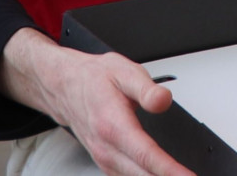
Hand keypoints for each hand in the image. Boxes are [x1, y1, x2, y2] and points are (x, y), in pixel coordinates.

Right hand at [0, 28, 191, 175]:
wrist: (67, 87)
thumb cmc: (95, 79)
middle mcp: (106, 148)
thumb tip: (164, 100)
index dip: (169, 170)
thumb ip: (147, 89)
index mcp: (113, 125)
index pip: (145, 155)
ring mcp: (104, 159)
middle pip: (141, 175)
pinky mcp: (105, 164)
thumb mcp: (124, 71)